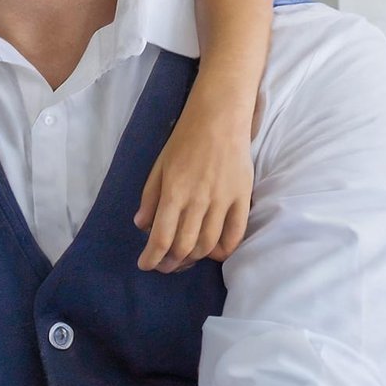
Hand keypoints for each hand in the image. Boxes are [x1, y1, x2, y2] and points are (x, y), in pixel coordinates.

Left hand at [132, 77, 252, 272]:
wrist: (220, 117)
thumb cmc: (185, 139)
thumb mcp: (159, 165)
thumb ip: (150, 197)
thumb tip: (142, 226)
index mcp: (174, 191)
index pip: (162, 237)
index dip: (152, 257)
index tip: (145, 265)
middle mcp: (198, 200)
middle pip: (185, 246)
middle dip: (171, 263)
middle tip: (164, 267)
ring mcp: (223, 201)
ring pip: (208, 244)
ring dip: (194, 259)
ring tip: (184, 261)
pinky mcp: (243, 198)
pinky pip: (235, 234)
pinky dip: (224, 250)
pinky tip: (213, 253)